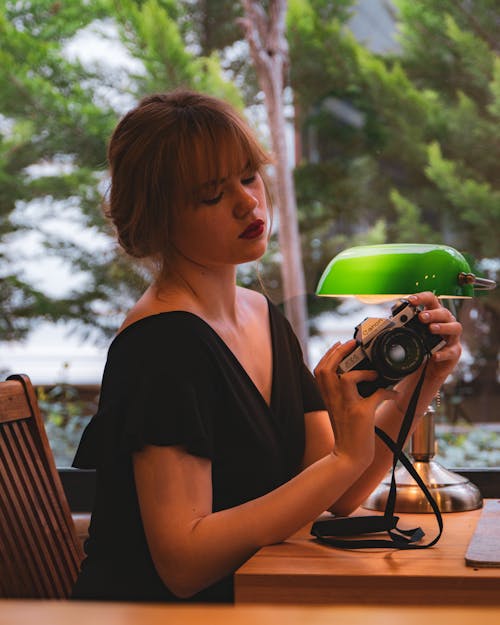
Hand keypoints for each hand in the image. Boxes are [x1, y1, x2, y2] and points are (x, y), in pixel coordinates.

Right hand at [314, 340, 396, 467]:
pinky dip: (387, 392)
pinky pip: (376, 395)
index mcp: (327, 397)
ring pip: (346, 378)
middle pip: (327, 369)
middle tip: (352, 344)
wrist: (348, 457)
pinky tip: (393, 394)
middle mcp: (333, 399)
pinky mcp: (362, 414)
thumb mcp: (339, 409)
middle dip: (339, 352)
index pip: (319, 369)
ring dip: (362, 371)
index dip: (328, 354)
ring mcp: (347, 406)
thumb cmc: (347, 432)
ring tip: (374, 373)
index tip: (339, 344)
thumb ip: (342, 393)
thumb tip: (361, 376)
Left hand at [407, 291, 462, 382]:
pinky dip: (443, 353)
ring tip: (431, 329)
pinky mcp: (454, 352)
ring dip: (443, 327)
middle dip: (433, 313)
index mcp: (434, 314)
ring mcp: (452, 337)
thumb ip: (403, 327)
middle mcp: (446, 322)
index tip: (411, 300)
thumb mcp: (411, 334)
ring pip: (455, 327)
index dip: (422, 298)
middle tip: (421, 317)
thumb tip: (387, 322)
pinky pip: (452, 351)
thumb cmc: (421, 345)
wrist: (429, 367)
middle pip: (444, 312)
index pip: (431, 301)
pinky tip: (435, 355)